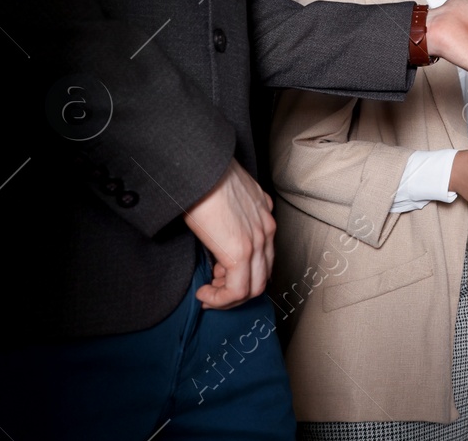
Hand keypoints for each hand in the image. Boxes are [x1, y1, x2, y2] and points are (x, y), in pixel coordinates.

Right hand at [183, 159, 275, 308]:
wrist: (200, 167)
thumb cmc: (206, 176)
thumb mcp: (229, 195)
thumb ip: (234, 214)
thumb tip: (220, 231)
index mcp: (264, 216)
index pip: (264, 257)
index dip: (242, 273)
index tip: (220, 276)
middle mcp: (267, 230)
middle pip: (262, 276)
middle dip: (236, 290)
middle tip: (214, 289)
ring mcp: (258, 242)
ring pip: (253, 288)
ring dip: (228, 298)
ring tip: (208, 292)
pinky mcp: (241, 251)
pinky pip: (237, 290)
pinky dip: (220, 299)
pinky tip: (205, 293)